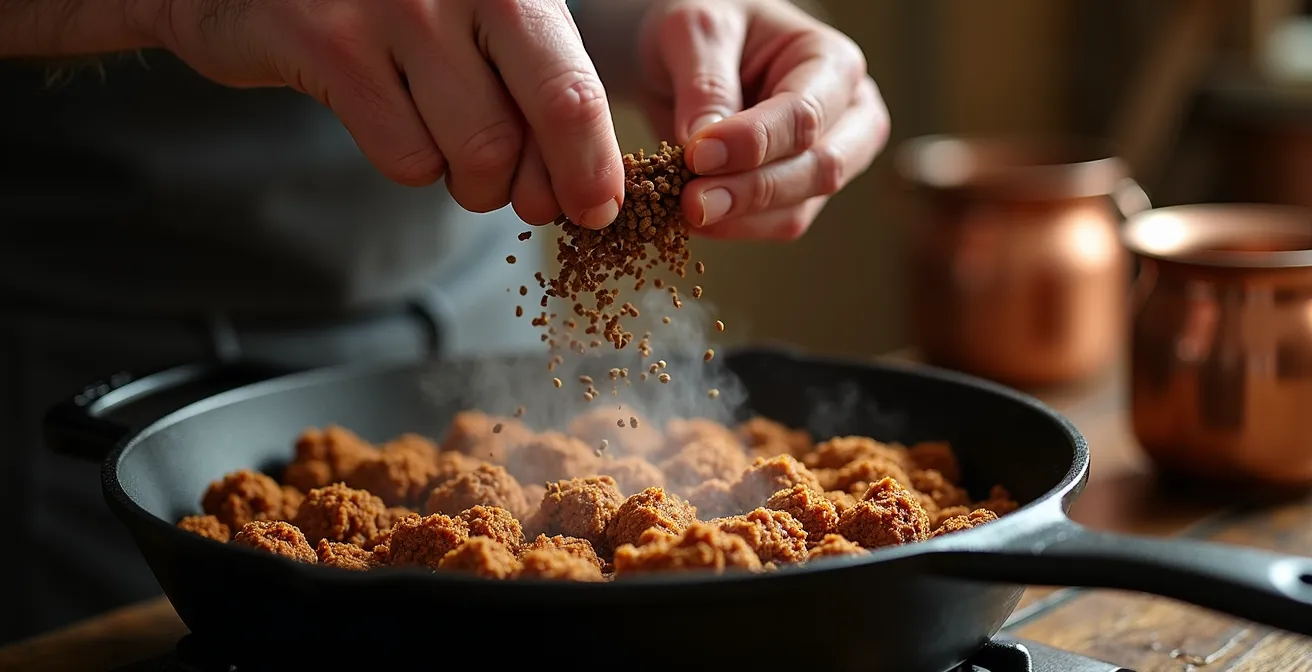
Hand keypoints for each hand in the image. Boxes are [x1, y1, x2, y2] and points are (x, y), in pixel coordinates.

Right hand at [137, 0, 624, 226]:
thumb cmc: (407, 2)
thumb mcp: (488, 17)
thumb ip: (541, 88)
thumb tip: (585, 194)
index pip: (576, 90)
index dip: (593, 165)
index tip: (597, 208)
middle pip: (539, 125)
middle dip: (542, 184)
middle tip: (527, 198)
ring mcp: (392, 7)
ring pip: (475, 154)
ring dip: (472, 178)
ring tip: (449, 139)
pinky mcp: (328, 44)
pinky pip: (405, 157)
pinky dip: (411, 159)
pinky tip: (392, 112)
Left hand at [633, 0, 887, 239]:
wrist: (688, 51)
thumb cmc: (705, 27)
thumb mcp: (696, 32)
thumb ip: (705, 86)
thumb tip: (707, 157)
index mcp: (834, 64)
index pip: (805, 116)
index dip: (754, 143)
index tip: (697, 155)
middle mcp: (847, 118)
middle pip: (819, 170)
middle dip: (753, 192)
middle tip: (692, 203)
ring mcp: (826, 162)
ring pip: (797, 210)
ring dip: (739, 218)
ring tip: (683, 210)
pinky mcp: (797, 196)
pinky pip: (772, 225)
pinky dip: (732, 227)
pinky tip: (692, 217)